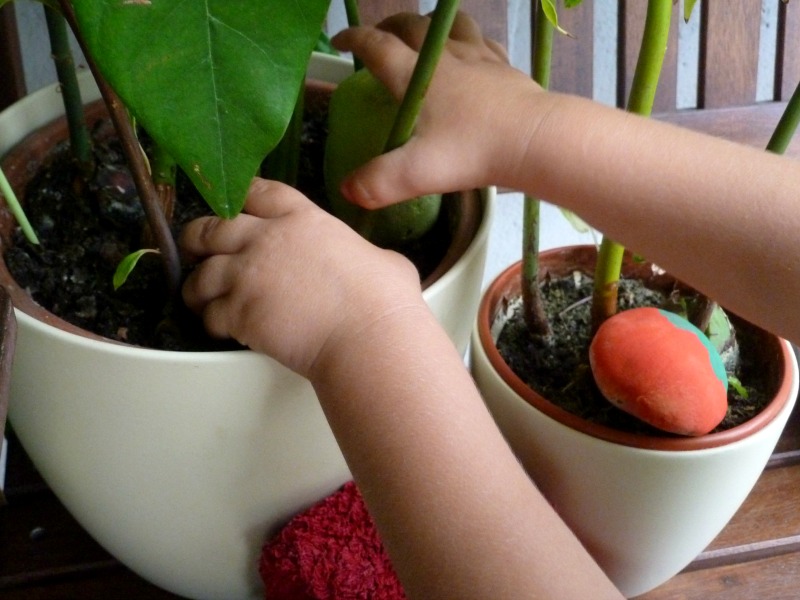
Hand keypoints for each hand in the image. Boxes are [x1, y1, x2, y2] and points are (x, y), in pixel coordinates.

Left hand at [180, 178, 423, 376]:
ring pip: (201, 275)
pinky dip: (212, 322)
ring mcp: (247, 276)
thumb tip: (375, 266)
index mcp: (302, 219)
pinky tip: (221, 328)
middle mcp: (266, 240)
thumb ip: (361, 254)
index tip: (232, 207)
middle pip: (211, 228)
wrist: (367, 336)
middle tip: (195, 250)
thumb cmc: (383, 300)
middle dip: (198, 239)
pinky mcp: (239, 313)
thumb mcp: (382, 258)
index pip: (257, 192)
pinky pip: (210, 315)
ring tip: (201, 299)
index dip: (239, 198)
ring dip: (198, 288)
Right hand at [332, 12, 546, 206]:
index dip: (354, 40)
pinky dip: (469, 41)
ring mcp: (479, 58)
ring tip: (424, 38)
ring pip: (451, 25)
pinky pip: (483, 42)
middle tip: (379, 38)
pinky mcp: (505, 68)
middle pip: (412, 26)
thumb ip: (378, 182)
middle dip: (390, 26)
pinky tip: (471, 53)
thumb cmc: (474, 151)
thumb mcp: (417, 173)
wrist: (535, 139)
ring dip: (432, 25)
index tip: (341, 42)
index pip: (377, 45)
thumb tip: (348, 191)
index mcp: (417, 75)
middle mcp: (445, 57)